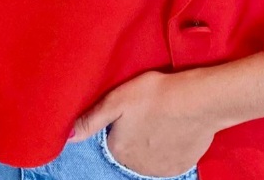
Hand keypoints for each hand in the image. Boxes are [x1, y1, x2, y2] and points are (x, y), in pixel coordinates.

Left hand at [68, 70, 215, 177]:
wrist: (197, 101)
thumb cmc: (154, 94)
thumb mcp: (115, 100)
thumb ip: (90, 120)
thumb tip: (66, 137)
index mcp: (118, 150)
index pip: (112, 137)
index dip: (120, 119)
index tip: (131, 105)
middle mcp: (137, 166)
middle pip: (131, 148)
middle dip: (136, 132)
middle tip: (147, 109)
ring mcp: (161, 169)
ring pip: (150, 153)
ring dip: (153, 140)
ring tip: (161, 116)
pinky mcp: (181, 166)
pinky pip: (170, 156)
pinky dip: (171, 144)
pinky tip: (174, 126)